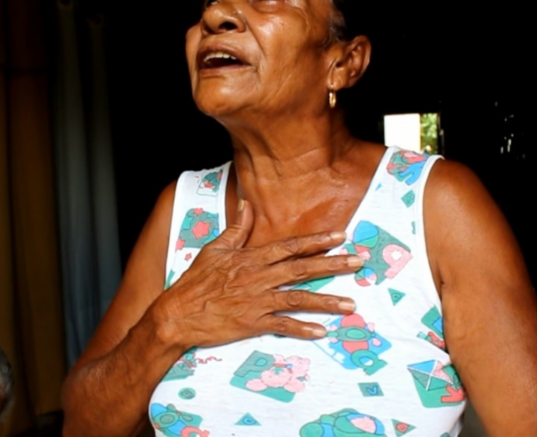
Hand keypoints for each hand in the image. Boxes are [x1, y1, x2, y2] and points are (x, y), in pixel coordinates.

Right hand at [151, 200, 360, 349]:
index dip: (316, 241)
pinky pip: (282, 326)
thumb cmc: (195, 282)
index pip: (290, 246)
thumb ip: (236, 229)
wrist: (178, 314)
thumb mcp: (214, 249)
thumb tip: (246, 204)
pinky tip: (321, 332)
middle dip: (333, 265)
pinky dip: (302, 329)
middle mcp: (258, 278)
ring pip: (298, 298)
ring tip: (350, 304)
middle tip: (358, 262)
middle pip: (302, 269)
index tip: (340, 236)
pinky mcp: (252, 323)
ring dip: (326, 301)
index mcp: (251, 259)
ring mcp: (257, 302)